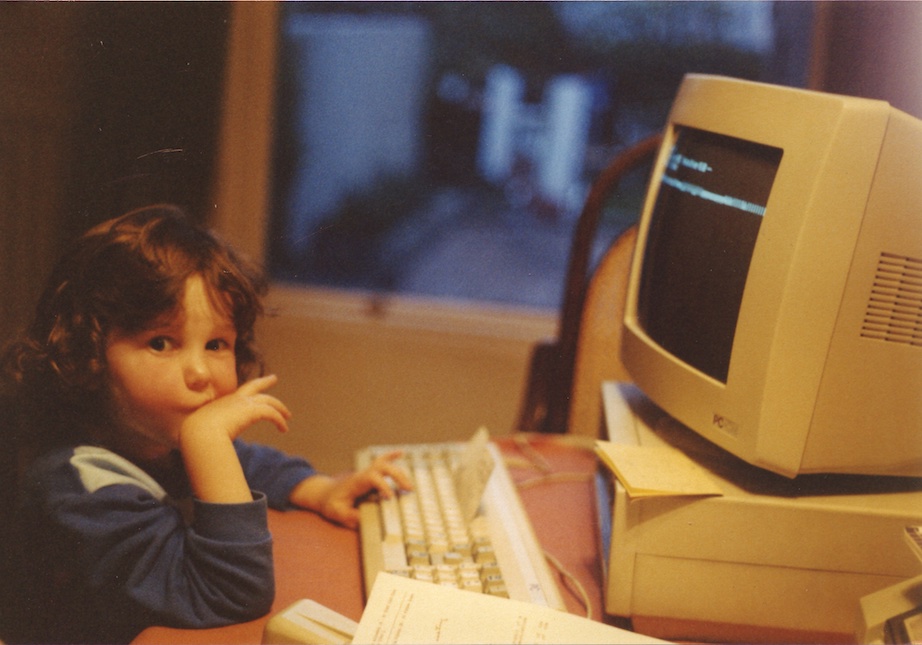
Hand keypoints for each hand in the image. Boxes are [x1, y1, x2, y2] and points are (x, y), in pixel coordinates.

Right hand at [181, 374, 290, 443]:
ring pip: (268, 401)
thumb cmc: (196, 438)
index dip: (245, 393)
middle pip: (253, 386)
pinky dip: (279, 420)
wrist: (199, 433)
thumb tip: (207, 448)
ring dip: (279, 409)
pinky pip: (271, 413)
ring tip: (287, 417)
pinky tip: (284, 429)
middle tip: (274, 378)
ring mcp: (243, 403)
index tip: (252, 391)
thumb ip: (208, 435)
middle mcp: (233, 399)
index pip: (236, 395)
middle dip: (264, 382)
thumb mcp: (202, 433)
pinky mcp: (253, 410)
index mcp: (220, 404)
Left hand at [290, 451, 413, 528]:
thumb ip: (349, 516)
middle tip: (408, 490)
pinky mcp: (370, 475)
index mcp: (356, 482)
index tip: (390, 498)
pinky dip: (391, 456)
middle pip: (382, 467)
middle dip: (397, 476)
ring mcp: (367, 473)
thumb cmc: (331, 503)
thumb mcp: (336, 513)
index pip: (372, 477)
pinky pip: (381, 461)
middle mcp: (363, 474)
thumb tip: (365, 519)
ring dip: (399, 473)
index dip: (383, 485)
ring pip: (385, 465)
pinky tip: (401, 452)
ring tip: (410, 487)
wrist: (324, 494)